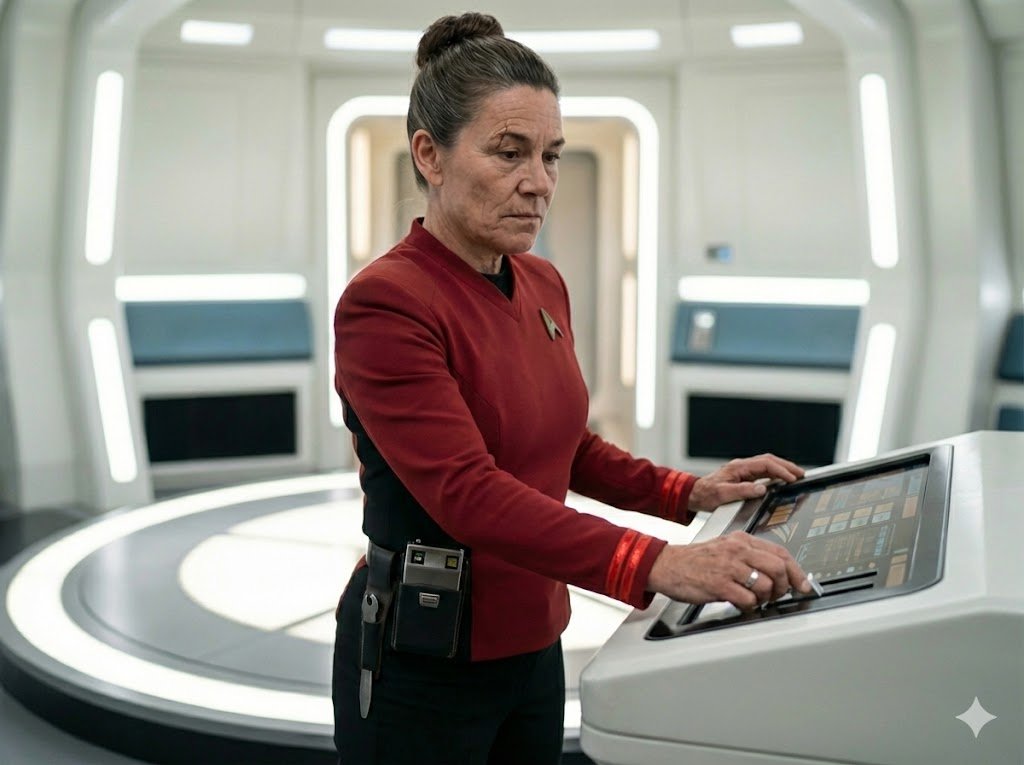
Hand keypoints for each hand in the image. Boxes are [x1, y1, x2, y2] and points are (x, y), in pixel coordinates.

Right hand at [646, 531, 810, 609]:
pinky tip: (740, 604)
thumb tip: (776, 572)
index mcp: (742, 540)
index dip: (797, 572)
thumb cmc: (695, 560)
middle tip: (776, 595)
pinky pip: (748, 599)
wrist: (666, 564)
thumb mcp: (724, 547)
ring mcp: (729, 567)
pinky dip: (749, 606)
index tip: (804, 585)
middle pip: (779, 568)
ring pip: (766, 585)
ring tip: (754, 600)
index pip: (780, 553)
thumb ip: (749, 555)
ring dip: (765, 598)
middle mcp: (738, 550)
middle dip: (784, 587)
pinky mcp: (720, 584)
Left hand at [689, 453, 803, 511]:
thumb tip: (761, 489)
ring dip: (782, 469)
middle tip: (802, 474)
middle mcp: (742, 467)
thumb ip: (742, 491)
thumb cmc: (705, 494)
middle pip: (769, 461)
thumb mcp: (722, 494)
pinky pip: (763, 472)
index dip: (780, 470)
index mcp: (738, 467)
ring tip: (796, 476)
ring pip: (768, 465)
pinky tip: (782, 481)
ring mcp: (743, 471)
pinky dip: (775, 474)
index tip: (792, 478)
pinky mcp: (743, 477)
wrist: (694, 495)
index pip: (765, 464)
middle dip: (787, 466)